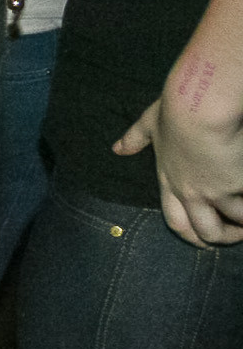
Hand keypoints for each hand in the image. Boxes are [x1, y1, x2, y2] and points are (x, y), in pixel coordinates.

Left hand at [114, 52, 242, 246]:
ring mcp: (214, 192)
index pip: (175, 221)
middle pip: (206, 232)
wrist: (198, 107)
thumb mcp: (149, 124)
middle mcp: (189, 192)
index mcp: (168, 181)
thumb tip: (117, 149)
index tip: (203, 241)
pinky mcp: (236, 185)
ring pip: (236, 222)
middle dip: (224, 239)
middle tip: (239, 233)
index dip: (190, 235)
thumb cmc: (175, 110)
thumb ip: (134, 139)